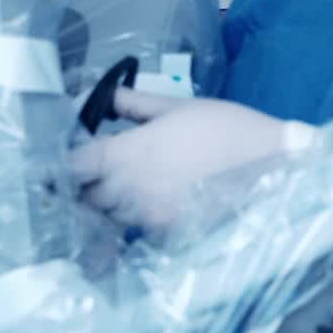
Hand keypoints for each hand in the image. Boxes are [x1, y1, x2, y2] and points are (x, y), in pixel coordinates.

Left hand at [70, 89, 316, 228]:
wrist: (268, 164)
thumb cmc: (224, 127)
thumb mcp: (178, 106)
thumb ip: (135, 104)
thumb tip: (106, 98)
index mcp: (128, 151)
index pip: (73, 166)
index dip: (63, 164)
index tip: (65, 158)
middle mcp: (130, 188)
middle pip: (85, 196)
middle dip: (85, 186)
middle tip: (94, 174)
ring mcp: (147, 216)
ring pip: (108, 217)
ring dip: (108, 205)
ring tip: (122, 191)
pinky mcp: (167, 234)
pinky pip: (135, 232)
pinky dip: (134, 222)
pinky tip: (147, 208)